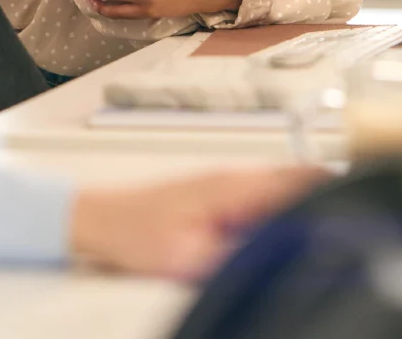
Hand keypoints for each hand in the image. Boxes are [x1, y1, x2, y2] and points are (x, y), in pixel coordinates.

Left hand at [71, 168, 326, 279]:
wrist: (96, 219)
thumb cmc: (131, 232)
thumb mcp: (189, 256)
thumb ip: (241, 254)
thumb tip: (282, 250)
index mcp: (228, 184)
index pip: (296, 180)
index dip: (324, 193)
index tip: (336, 210)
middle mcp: (230, 177)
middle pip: (294, 185)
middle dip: (312, 207)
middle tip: (312, 238)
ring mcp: (224, 184)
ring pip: (280, 193)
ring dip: (294, 213)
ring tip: (288, 241)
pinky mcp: (218, 196)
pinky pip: (261, 202)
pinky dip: (274, 217)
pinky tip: (268, 239)